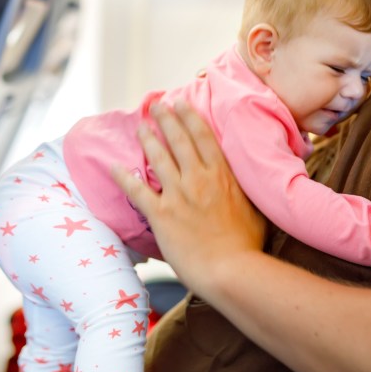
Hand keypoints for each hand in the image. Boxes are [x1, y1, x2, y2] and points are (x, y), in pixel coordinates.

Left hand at [110, 99, 265, 290]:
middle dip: (166, 118)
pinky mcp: (162, 214)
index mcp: (223, 176)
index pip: (203, 137)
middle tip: (156, 105)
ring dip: (147, 139)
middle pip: (179, 140)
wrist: (231, 269)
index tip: (181, 102)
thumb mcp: (255, 210)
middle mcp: (199, 178)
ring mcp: (179, 195)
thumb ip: (245, 193)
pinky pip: (138, 191)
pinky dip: (124, 178)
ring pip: (158, 158)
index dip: (190, 117)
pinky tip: (115, 167)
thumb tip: (246, 186)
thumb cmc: (248, 246)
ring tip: (140, 126)